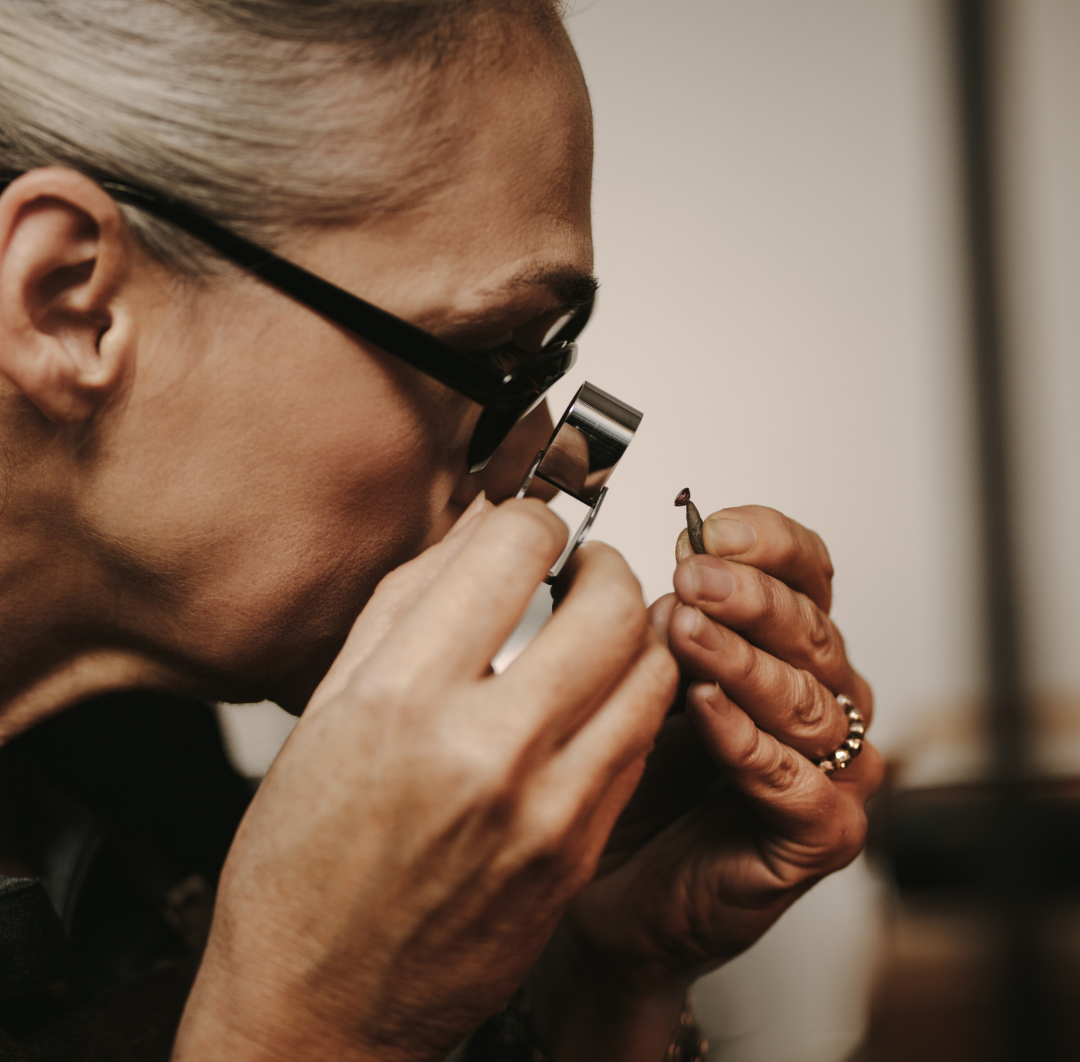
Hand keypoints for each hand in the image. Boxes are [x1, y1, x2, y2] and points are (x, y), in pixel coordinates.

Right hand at [173, 497, 677, 1061]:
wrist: (320, 1006)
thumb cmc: (301, 872)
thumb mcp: (325, 712)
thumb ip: (407, 605)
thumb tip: (475, 529)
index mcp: (402, 700)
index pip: (510, 551)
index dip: (531, 519)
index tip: (529, 528)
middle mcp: (484, 751)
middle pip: (608, 605)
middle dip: (603, 563)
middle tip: (582, 568)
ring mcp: (545, 811)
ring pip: (650, 673)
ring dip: (634, 629)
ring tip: (599, 629)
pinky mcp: (578, 855)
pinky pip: (638, 746)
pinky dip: (628, 701)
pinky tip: (590, 700)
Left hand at [529, 506, 882, 1061]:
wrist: (603, 886)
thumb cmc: (618, 777)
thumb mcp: (626, 673)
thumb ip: (644, 615)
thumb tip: (616, 547)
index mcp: (780, 645)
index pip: (805, 572)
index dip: (768, 544)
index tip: (711, 528)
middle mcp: (815, 697)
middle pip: (812, 627)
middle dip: (750, 597)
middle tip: (693, 579)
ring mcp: (826, 768)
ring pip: (810, 700)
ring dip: (744, 661)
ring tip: (687, 635)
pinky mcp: (819, 837)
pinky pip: (800, 785)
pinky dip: (752, 745)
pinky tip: (706, 713)